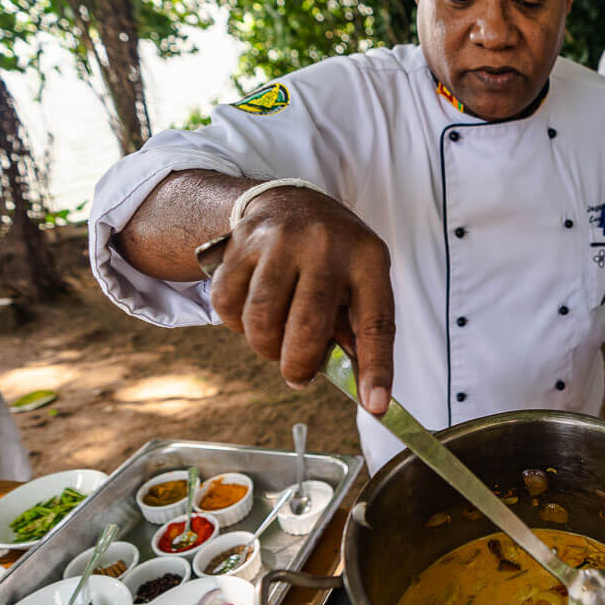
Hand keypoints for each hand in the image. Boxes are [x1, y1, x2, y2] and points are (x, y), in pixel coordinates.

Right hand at [209, 186, 394, 411]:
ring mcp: (280, 242)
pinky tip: (253, 314)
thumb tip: (354, 383)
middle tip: (298, 376)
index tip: (375, 405)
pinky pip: (228, 305)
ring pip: (262, 320)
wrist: (288, 200)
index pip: (375, 322)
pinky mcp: (241, 245)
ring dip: (265, 347)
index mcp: (367, 259)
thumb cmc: (332, 255)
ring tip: (275, 343)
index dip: (376, 368)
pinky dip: (237, 324)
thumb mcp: (360, 278)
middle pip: (307, 326)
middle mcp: (325, 246)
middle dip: (298, 366)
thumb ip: (356, 326)